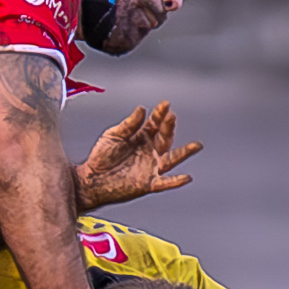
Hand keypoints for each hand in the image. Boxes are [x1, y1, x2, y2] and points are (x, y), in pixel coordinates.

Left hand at [73, 102, 201, 211]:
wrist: (91, 180)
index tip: (165, 104)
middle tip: (171, 117)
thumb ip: (128, 125)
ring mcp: (150, 167)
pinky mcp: (148, 183)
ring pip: (171, 159)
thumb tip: (142, 109)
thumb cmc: (101, 156)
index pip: (154, 124)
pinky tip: (187, 177)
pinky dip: (176, 181)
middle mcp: (149, 152)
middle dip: (168, 127)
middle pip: (164, 138)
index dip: (160, 114)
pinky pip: (165, 182)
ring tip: (197, 145)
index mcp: (141, 138)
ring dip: (184, 152)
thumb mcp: (113, 135)